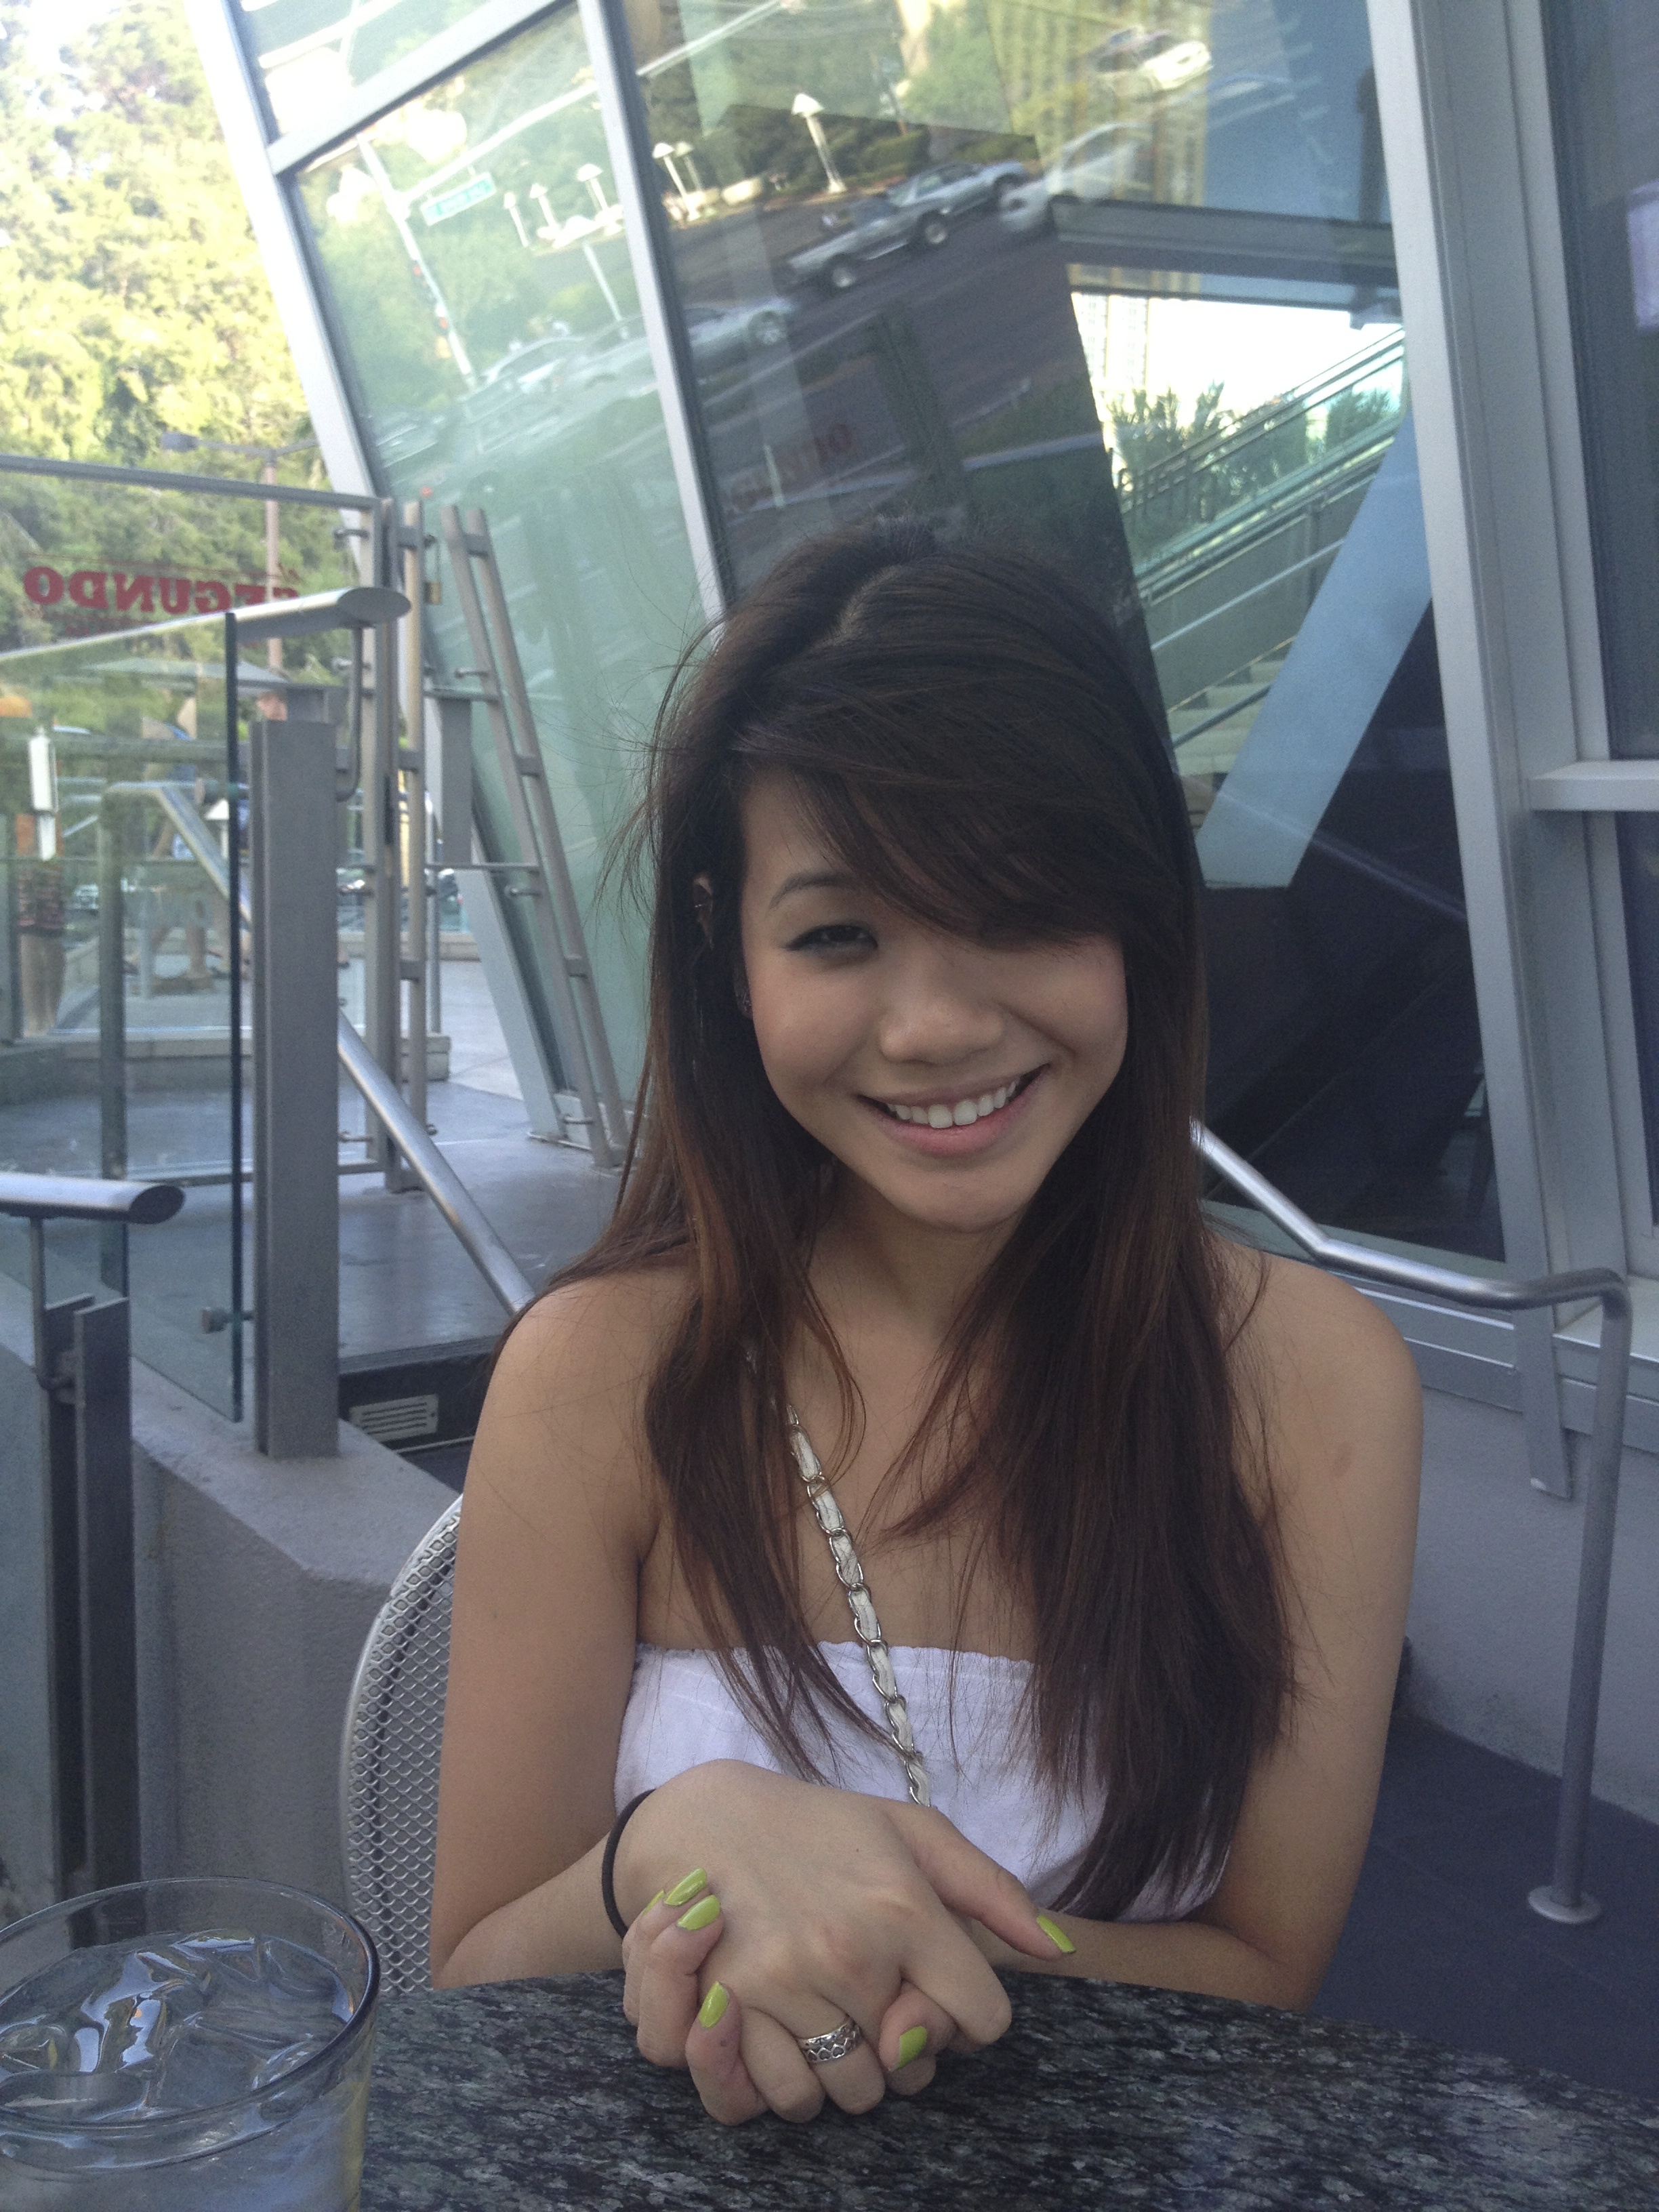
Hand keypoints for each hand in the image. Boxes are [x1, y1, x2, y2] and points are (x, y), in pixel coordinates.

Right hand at [613, 1762, 1065, 2122]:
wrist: (707, 1819)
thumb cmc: (824, 1828)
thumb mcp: (912, 1832)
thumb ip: (991, 1889)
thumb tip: (1057, 1950)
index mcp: (904, 1906)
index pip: (983, 2018)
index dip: (968, 2014)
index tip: (940, 1991)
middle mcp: (850, 1950)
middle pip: (915, 2068)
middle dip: (907, 2049)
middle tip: (879, 2003)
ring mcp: (786, 1982)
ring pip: (854, 2093)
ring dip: (851, 2071)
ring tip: (835, 2018)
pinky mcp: (730, 2008)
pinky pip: (788, 2097)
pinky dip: (796, 2083)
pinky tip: (793, 2038)